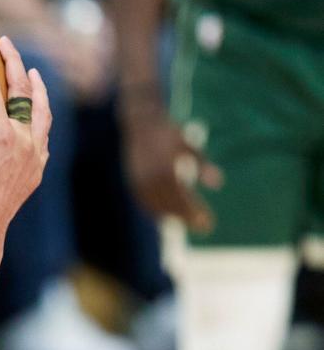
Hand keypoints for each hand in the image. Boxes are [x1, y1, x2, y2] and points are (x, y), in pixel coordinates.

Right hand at [0, 36, 50, 230]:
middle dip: (15, 63)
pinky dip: (39, 124)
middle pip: (24, 92)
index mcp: (1, 132)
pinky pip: (43, 139)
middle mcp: (24, 139)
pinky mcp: (37, 171)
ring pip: (43, 114)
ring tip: (33, 75)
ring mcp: (35, 155)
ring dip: (38, 91)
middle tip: (6, 44)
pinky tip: (34, 122)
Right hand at [122, 104, 221, 232]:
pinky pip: (144, 202)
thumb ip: (203, 164)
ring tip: (188, 222)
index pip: (182, 199)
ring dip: (172, 217)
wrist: (139, 122)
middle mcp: (150, 178)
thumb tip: (218, 184)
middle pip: (170, 206)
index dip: (195, 213)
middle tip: (205, 227)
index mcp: (165, 169)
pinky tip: (167, 215)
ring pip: (156, 207)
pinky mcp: (132, 181)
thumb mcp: (188, 145)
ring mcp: (138, 181)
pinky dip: (156, 211)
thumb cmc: (168, 133)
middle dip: (187, 218)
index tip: (209, 223)